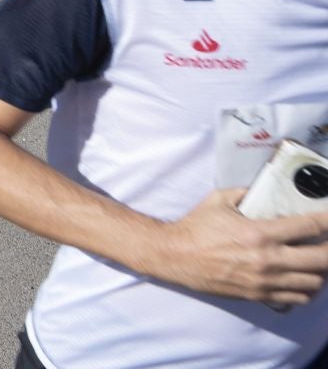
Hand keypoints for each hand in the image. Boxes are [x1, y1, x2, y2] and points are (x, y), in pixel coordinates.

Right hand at [151, 189, 327, 305]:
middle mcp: (267, 259)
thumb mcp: (219, 200)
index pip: (308, 226)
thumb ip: (245, 194)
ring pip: (315, 282)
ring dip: (322, 270)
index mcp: (259, 233)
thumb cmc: (195, 227)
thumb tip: (262, 190)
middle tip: (327, 241)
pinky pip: (298, 298)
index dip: (327, 220)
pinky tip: (304, 278)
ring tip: (318, 260)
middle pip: (322, 259)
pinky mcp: (260, 294)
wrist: (175, 256)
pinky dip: (308, 289)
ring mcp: (265, 280)